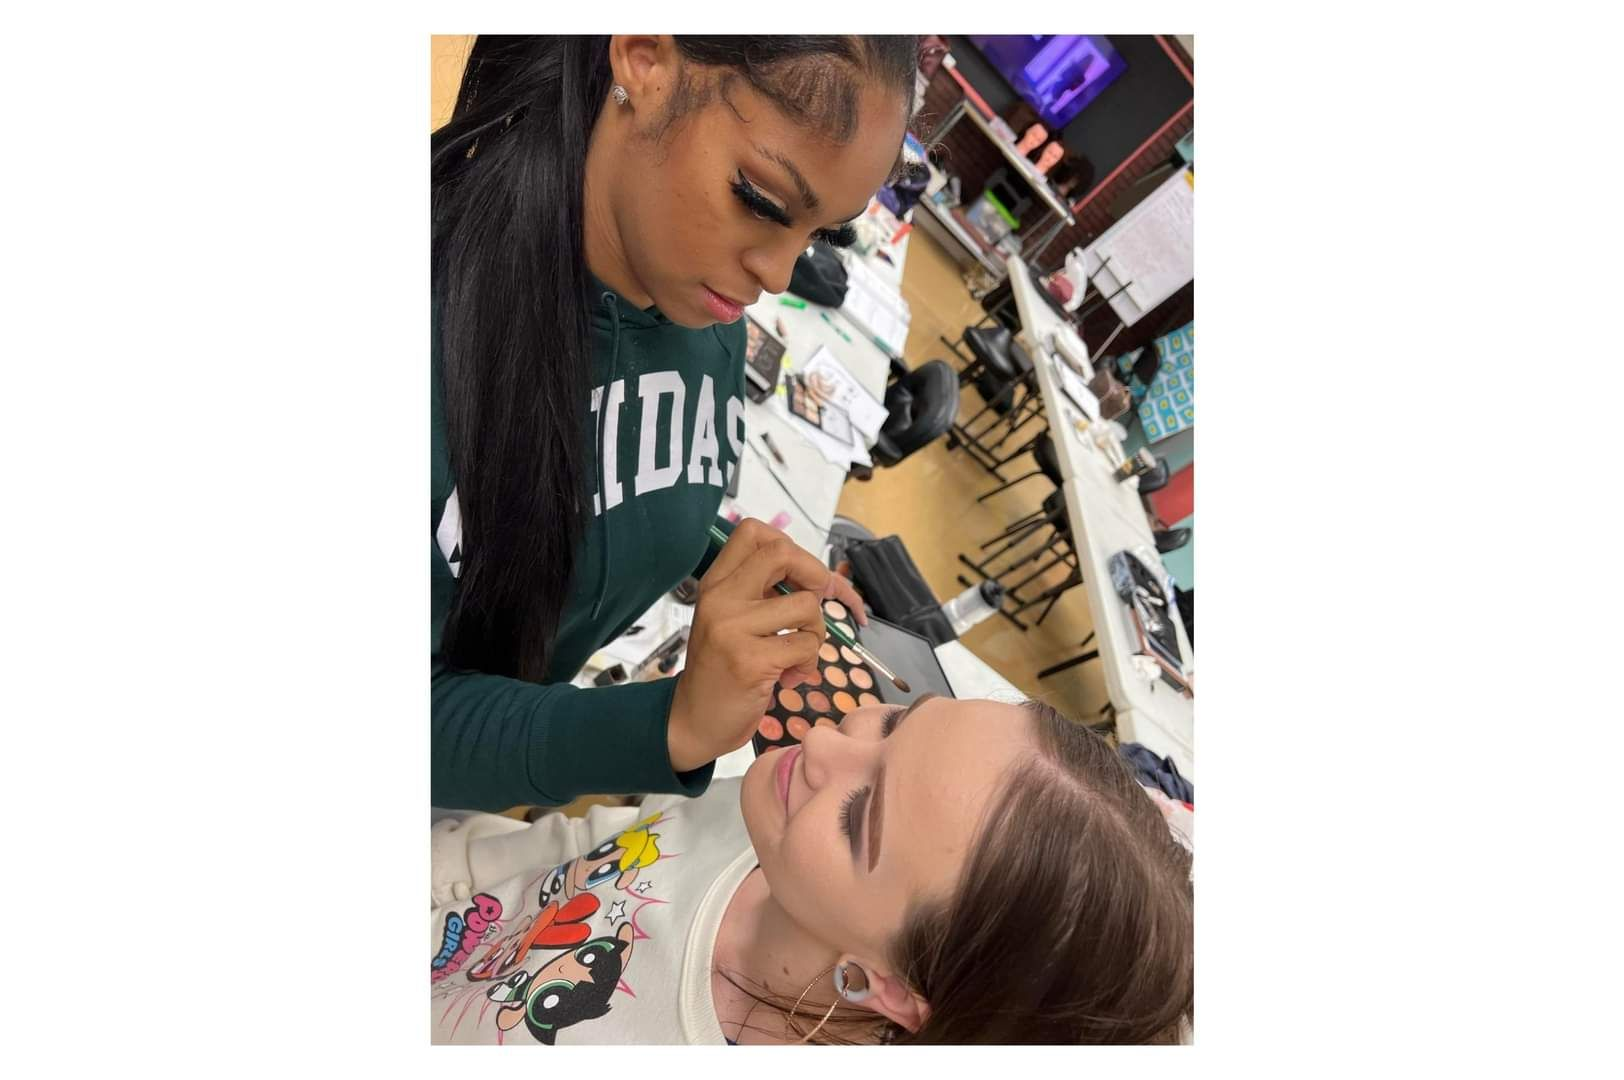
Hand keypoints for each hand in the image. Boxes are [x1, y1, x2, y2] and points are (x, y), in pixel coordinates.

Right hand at [666, 518, 867, 772]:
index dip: (791, 546)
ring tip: (797, 654)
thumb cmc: (723, 667)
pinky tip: (789, 677)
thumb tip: (826, 578)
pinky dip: (808, 663)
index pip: (753, 531)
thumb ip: (766, 593)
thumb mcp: (733, 619)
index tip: (799, 577)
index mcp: (716, 583)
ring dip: (815, 633)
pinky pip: (805, 646)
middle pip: (782, 553)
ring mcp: (733, 629)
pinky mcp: (750, 661)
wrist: (694, 720)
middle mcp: (721, 598)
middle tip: (813, 604)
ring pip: (805, 606)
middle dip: (815, 576)